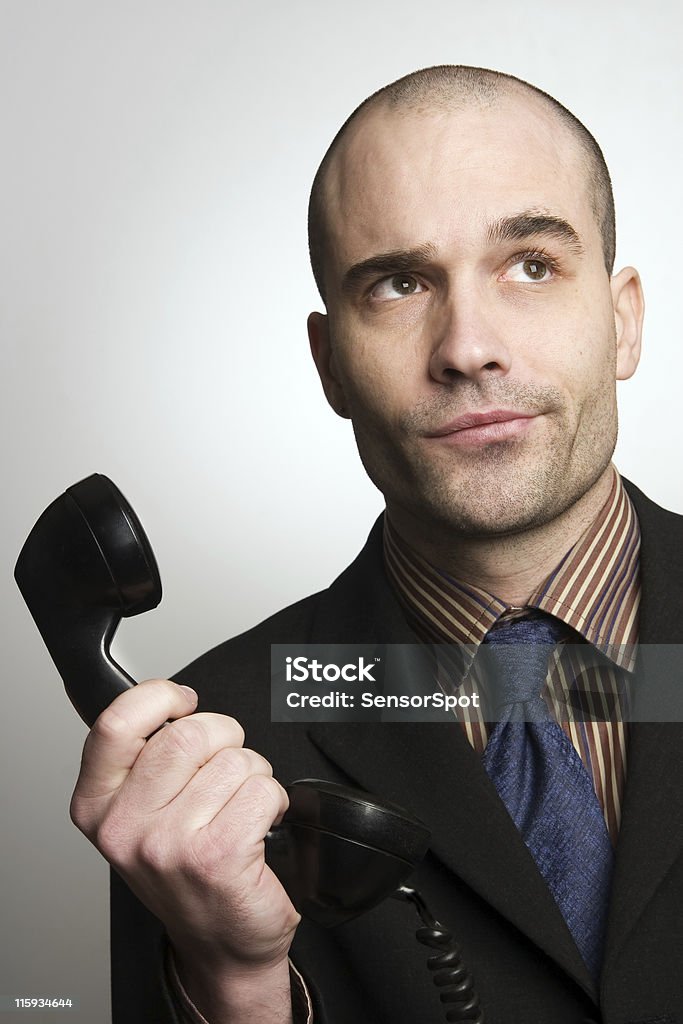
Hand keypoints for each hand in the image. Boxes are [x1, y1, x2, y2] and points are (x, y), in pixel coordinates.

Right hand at [70, 679, 300, 977]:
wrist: (221, 944)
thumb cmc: (186, 873)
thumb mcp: (141, 814)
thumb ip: (142, 758)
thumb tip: (167, 699)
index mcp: (97, 806)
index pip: (117, 723)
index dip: (159, 697)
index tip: (183, 702)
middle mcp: (125, 827)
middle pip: (188, 732)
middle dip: (225, 738)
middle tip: (226, 768)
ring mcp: (169, 844)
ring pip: (234, 759)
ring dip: (252, 775)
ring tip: (240, 808)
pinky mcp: (216, 857)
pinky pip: (263, 789)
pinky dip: (274, 799)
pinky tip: (260, 825)